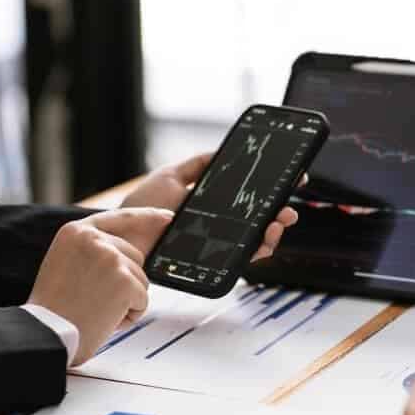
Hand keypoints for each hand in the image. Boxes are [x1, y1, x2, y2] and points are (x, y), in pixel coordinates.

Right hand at [28, 208, 171, 365]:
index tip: (167, 216)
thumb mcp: (66, 263)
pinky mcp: (124, 281)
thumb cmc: (54, 308)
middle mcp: (94, 239)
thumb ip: (93, 250)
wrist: (45, 334)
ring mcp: (111, 258)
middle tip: (94, 300)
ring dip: (126, 300)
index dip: (148, 216)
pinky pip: (143, 300)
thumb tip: (129, 251)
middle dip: (125, 281)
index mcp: (76, 231)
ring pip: (141, 279)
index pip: (121, 217)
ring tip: (95, 310)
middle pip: (135, 256)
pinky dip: (130, 316)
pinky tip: (105, 320)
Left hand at [121, 153, 303, 260]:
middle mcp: (218, 227)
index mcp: (212, 207)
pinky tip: (264, 238)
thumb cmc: (141, 207)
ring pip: (256, 242)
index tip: (292, 179)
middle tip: (288, 206)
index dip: (271, 193)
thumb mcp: (171, 177)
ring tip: (279, 221)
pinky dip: (258, 250)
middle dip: (281, 213)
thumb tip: (221, 151)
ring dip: (275, 232)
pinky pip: (242, 260)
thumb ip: (197, 165)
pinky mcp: (211, 263)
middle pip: (259, 222)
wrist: (122, 233)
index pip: (249, 201)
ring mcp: (216, 245)